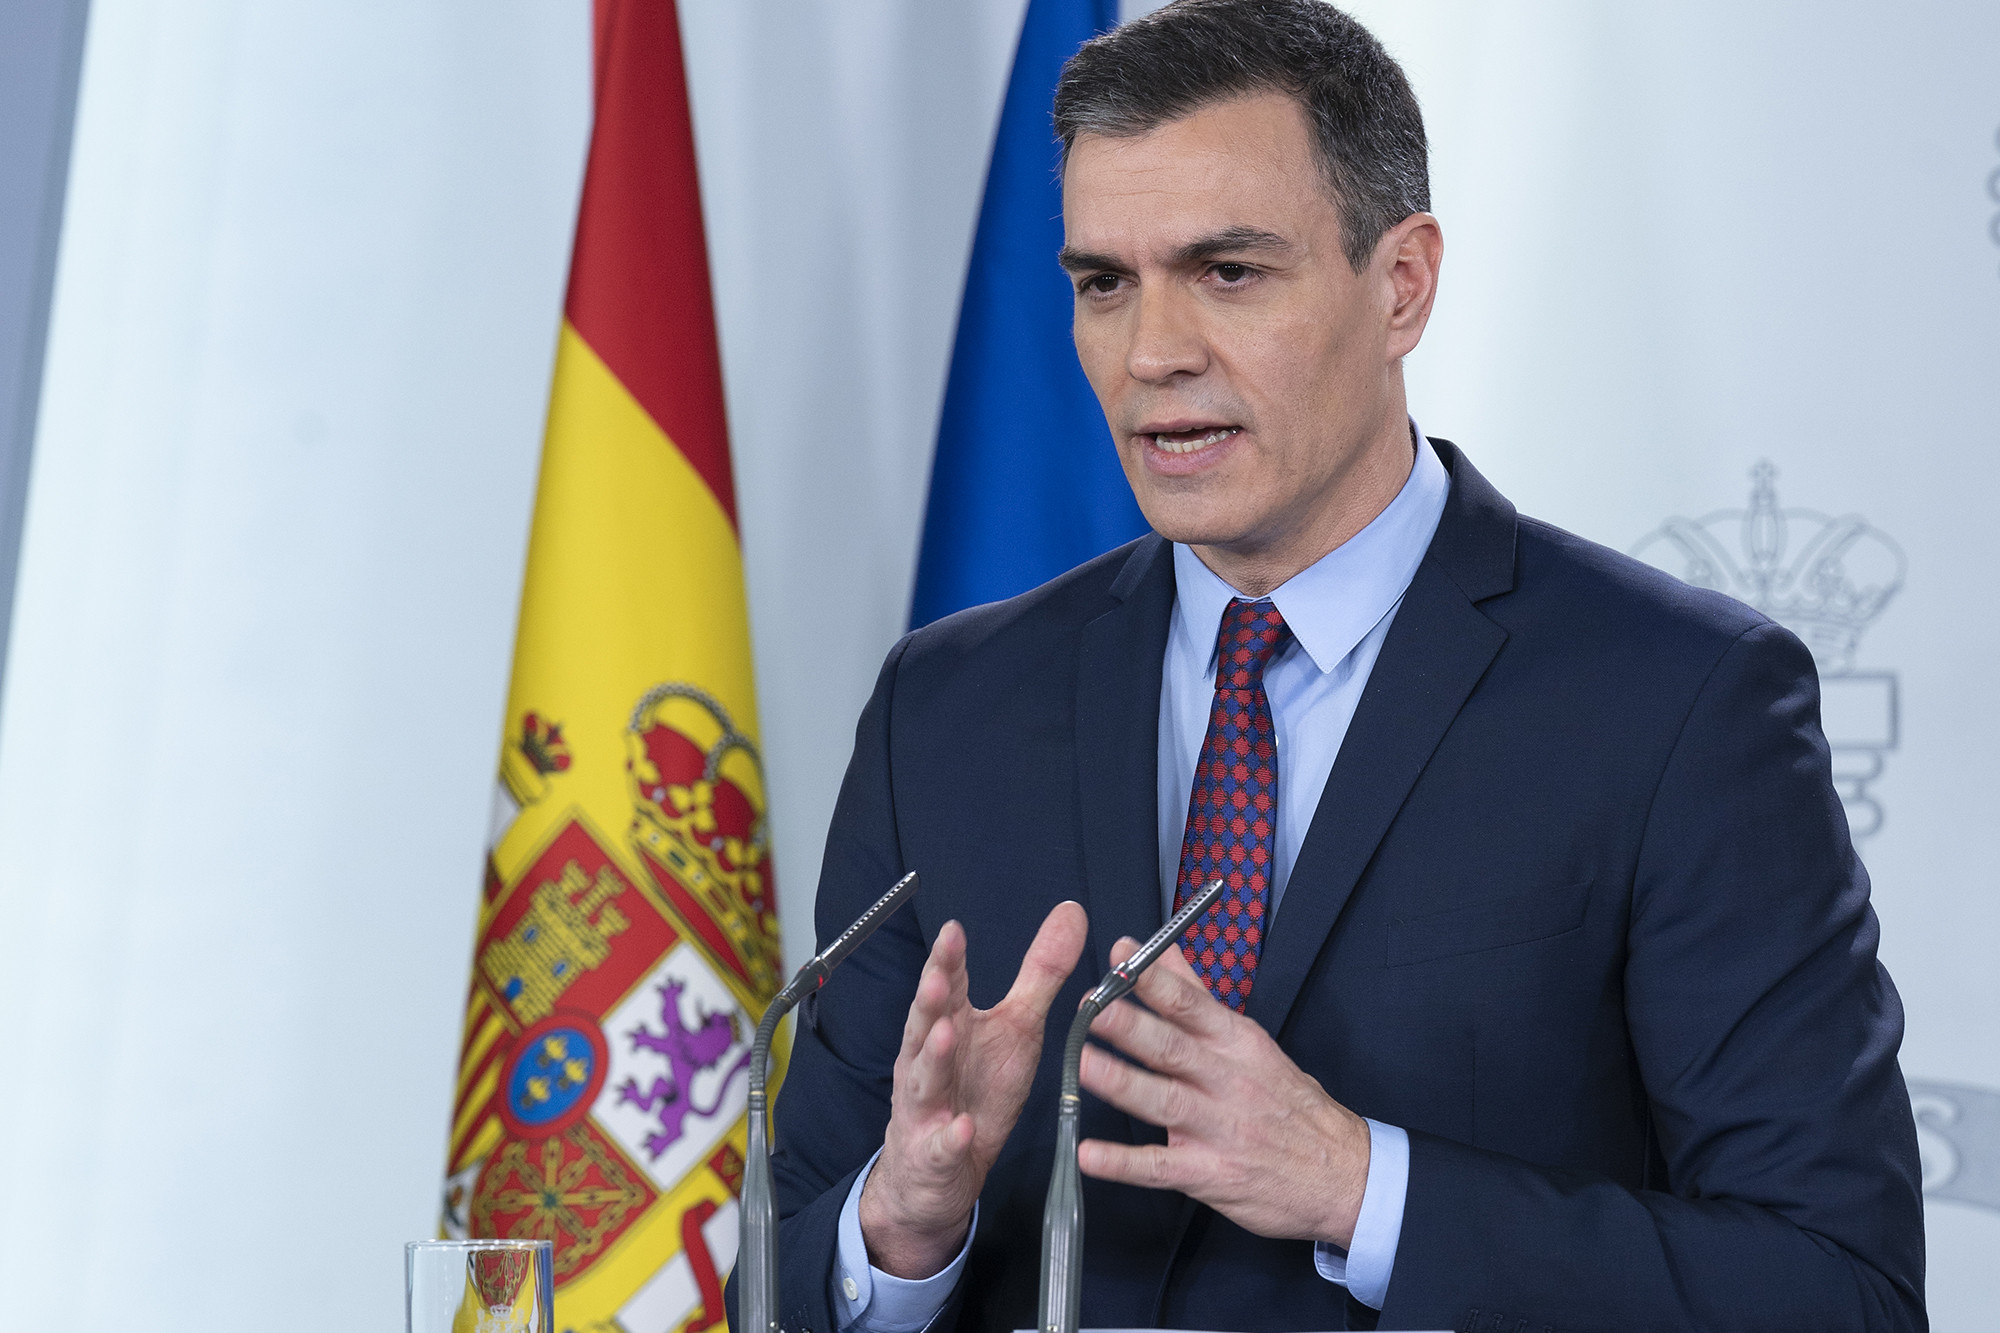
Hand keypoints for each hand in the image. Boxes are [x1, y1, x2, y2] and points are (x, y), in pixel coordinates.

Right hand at [858, 901, 1087, 1277]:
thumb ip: (1040, 972)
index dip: (948, 960)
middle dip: (930, 1000)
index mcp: (952, 1025)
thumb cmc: (975, 1087)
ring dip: (934, 1057)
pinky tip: (962, 1129)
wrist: (937, 1169)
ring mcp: (928, 1106)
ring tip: (946, 1034)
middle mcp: (930, 1060)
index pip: (947, 987)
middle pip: (926, 1024)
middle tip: (940, 975)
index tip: (954, 931)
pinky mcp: (935, 1152)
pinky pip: (942, 1144)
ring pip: (925, 1078)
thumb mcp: (1017, 1027)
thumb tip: (1071, 912)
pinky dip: (950, 1137)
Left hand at [1076, 935, 1371, 1247]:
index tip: (1120, 954)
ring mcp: (1219, 1130)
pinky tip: (1089, 1155)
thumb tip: (1161, 951)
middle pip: (1173, 1049)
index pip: (1190, 1004)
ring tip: (1081, 1065)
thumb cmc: (1288, 1102)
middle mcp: (1227, 1082)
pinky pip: (1160, 1168)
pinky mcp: (1210, 1175)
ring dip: (1121, 1084)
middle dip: (1131, 1027)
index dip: (1153, 980)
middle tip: (1092, 1007)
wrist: (1342, 1174)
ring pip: (1164, 1102)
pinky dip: (1123, 1164)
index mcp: (1236, 1043)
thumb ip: (1197, 996)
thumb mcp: (1250, 1041)